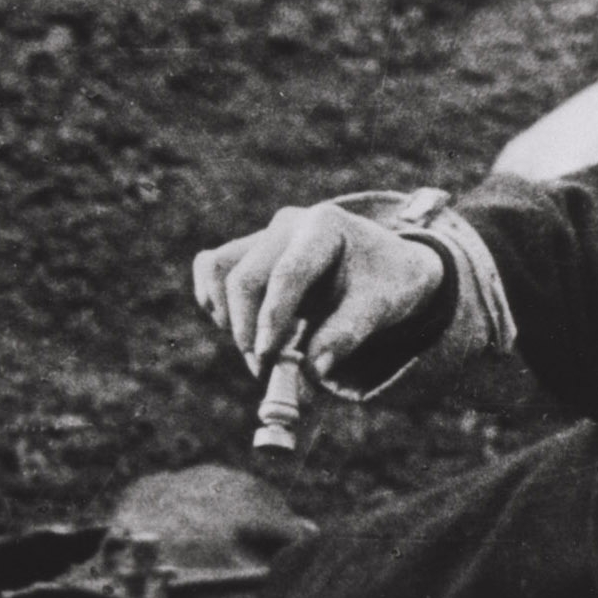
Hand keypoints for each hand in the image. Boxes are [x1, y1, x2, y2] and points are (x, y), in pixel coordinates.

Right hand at [191, 204, 446, 379]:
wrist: (386, 265)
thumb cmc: (386, 284)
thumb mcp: (380, 308)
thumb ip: (346, 336)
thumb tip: (311, 372)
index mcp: (325, 227)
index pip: (287, 274)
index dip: (272, 320)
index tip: (268, 360)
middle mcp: (289, 225)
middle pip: (246, 276)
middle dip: (248, 329)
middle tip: (265, 370)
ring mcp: (265, 235)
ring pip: (219, 268)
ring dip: (228, 315)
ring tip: (256, 347)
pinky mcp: (249, 250)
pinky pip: (211, 267)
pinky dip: (213, 298)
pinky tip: (236, 325)